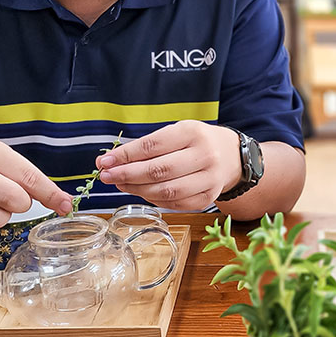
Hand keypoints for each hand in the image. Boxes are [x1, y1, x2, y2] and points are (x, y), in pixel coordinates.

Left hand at [97, 120, 241, 209]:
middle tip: (106, 176)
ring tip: (120, 184)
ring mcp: (209, 180)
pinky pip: (174, 203)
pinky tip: (141, 192)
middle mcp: (204, 156)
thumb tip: (110, 161)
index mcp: (193, 133)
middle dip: (127, 175)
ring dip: (137, 190)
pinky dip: (153, 199)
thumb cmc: (196, 142)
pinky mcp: (207, 198)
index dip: (125, 155)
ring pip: (166, 191)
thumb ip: (146, 146)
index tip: (104, 162)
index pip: (152, 146)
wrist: (231, 157)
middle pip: (158, 170)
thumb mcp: (176, 133)